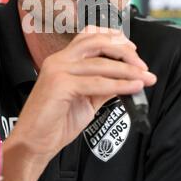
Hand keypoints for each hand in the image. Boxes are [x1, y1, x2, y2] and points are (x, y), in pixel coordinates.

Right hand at [11, 27, 156, 162]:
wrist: (34, 144)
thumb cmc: (56, 122)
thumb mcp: (86, 100)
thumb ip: (103, 86)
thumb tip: (127, 78)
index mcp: (62, 59)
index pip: (90, 36)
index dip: (114, 38)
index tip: (133, 50)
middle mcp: (59, 59)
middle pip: (97, 42)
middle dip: (124, 51)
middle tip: (143, 66)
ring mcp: (58, 70)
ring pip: (100, 63)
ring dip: (128, 70)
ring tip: (145, 78)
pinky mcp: (60, 84)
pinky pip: (97, 82)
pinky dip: (119, 84)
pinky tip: (133, 88)